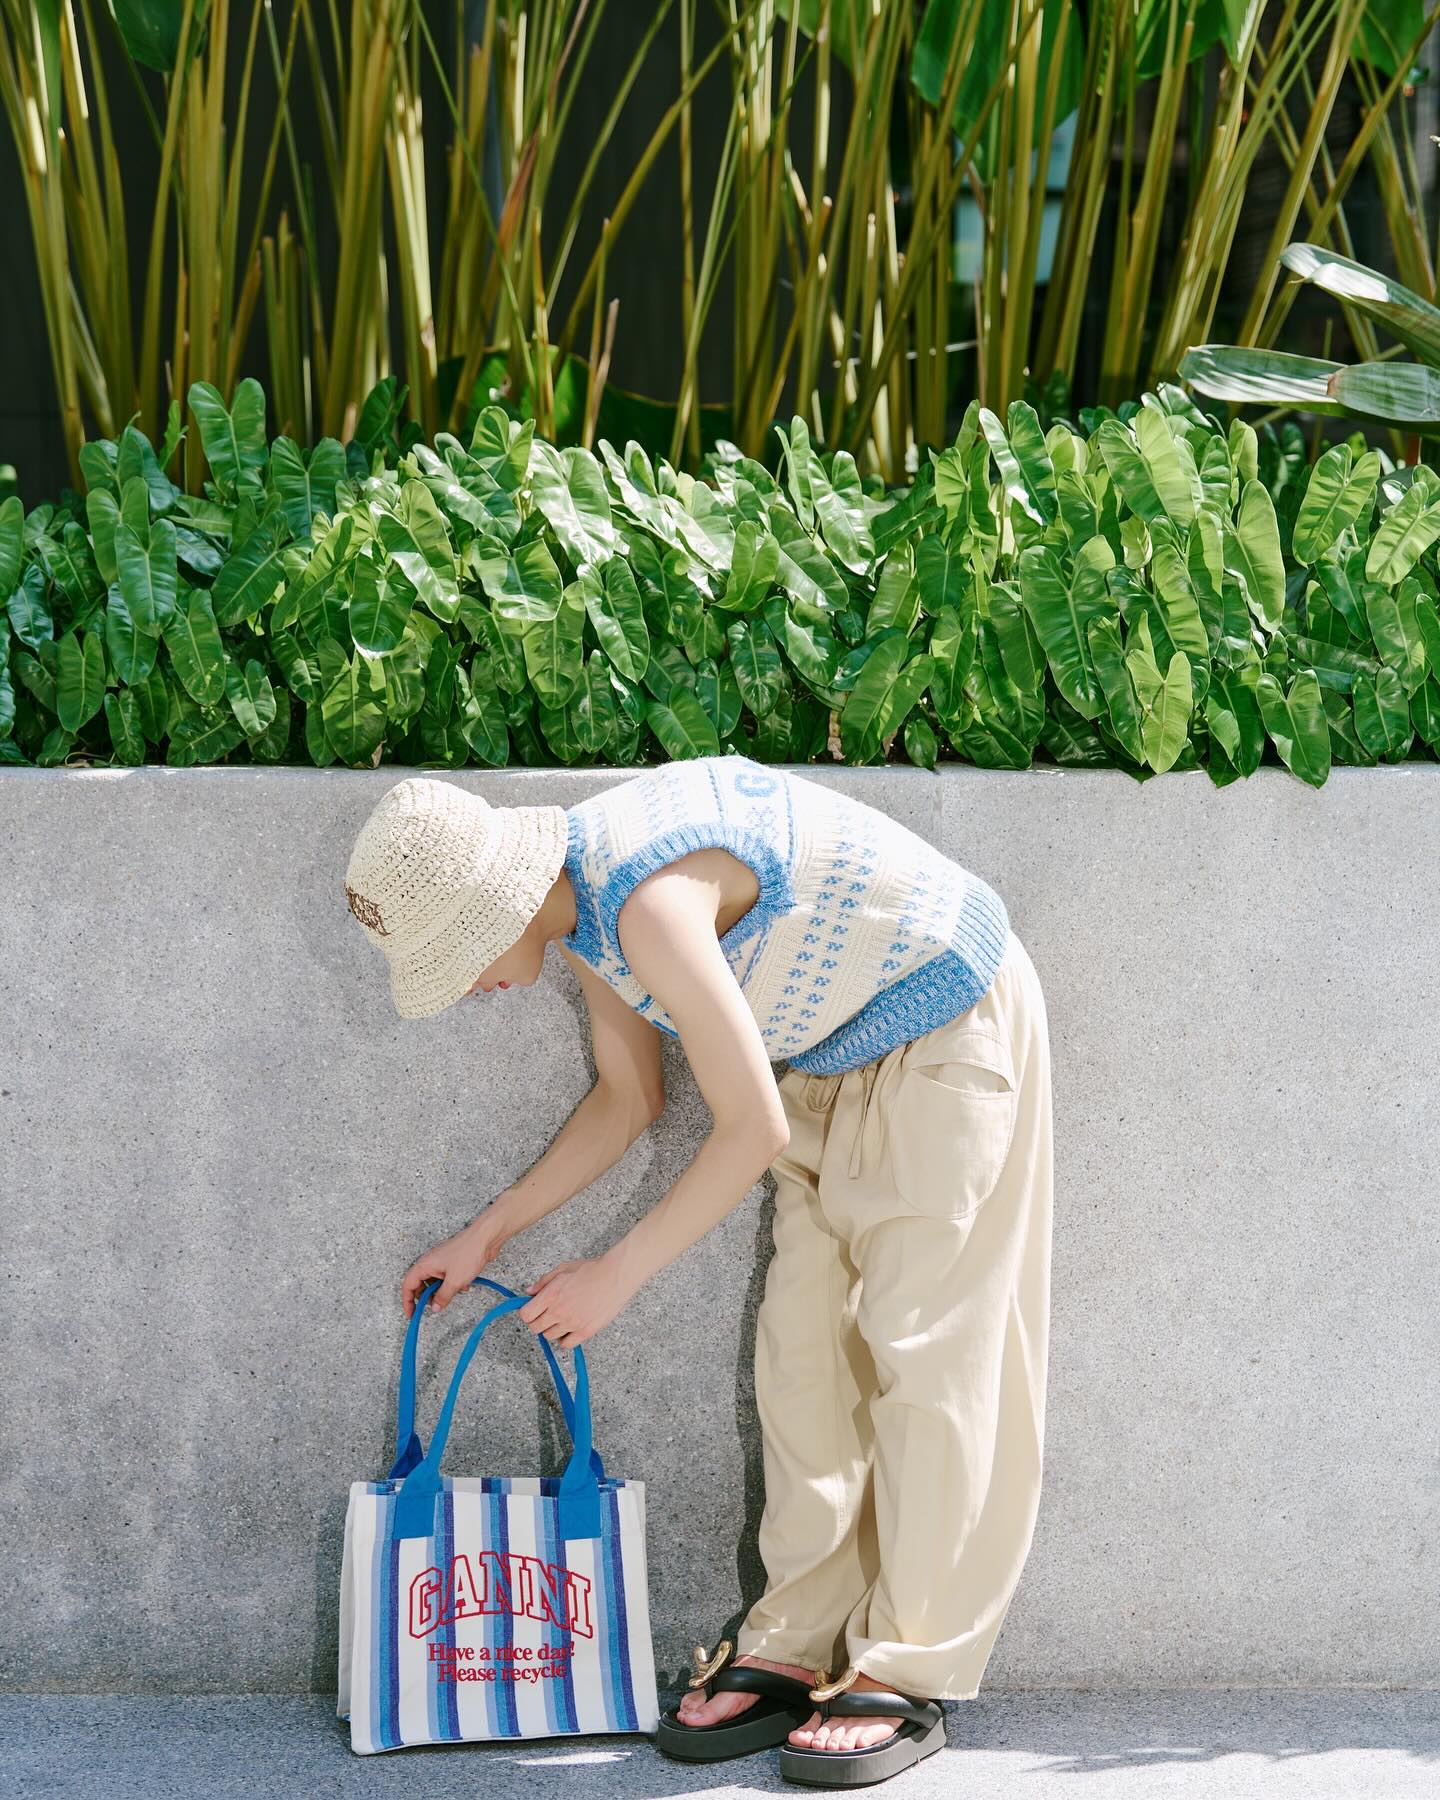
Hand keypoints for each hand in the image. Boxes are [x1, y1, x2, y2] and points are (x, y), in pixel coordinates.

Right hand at [400, 1206, 510, 1317]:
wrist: (486, 1238)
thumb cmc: (468, 1253)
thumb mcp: (454, 1281)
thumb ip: (442, 1297)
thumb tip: (435, 1308)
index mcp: (424, 1265)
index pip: (408, 1286)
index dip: (407, 1302)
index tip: (412, 1314)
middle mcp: (430, 1263)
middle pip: (421, 1285)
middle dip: (428, 1297)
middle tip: (436, 1307)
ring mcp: (441, 1262)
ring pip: (435, 1282)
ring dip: (443, 1291)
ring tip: (454, 1293)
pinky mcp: (452, 1262)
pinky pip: (446, 1278)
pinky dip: (453, 1284)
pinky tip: (464, 1286)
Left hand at [517, 1253, 635, 1348]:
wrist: (615, 1277)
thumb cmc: (591, 1270)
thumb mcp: (563, 1269)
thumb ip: (543, 1282)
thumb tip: (529, 1292)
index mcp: (550, 1295)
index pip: (526, 1315)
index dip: (527, 1312)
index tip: (532, 1309)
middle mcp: (558, 1311)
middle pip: (535, 1328)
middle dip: (538, 1321)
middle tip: (546, 1314)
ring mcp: (571, 1323)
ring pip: (549, 1337)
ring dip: (551, 1329)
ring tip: (560, 1319)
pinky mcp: (585, 1331)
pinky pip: (566, 1345)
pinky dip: (564, 1339)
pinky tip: (569, 1329)